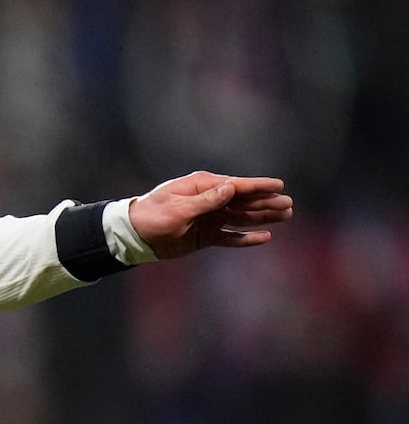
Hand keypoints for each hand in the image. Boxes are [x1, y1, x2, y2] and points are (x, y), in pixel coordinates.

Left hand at [128, 171, 292, 259]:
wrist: (134, 236)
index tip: (280, 186)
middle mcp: (209, 201)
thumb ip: (206, 200)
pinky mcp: (206, 236)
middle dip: (266, 203)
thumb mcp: (178, 209)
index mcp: (202, 187)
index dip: (259, 186)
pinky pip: (230, 237)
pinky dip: (245, 238)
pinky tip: (263, 238)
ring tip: (284, 216)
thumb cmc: (152, 217)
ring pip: (241, 218)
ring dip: (262, 218)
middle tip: (289, 205)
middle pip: (243, 202)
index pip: (236, 186)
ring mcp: (209, 219)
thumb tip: (231, 187)